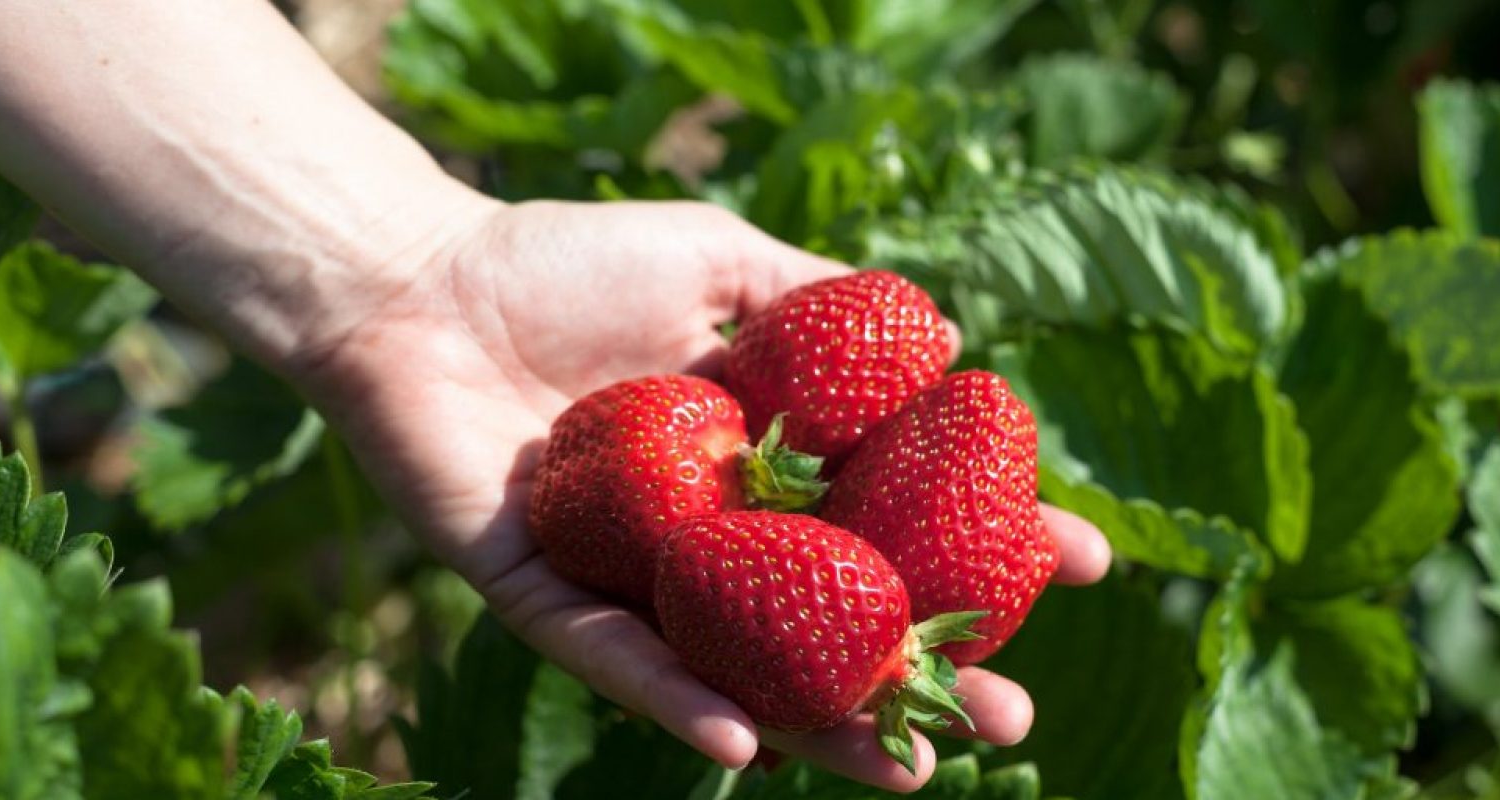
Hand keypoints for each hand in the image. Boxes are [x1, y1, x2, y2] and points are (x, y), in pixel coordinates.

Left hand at [293, 198, 1112, 791]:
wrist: (421, 282)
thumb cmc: (572, 261)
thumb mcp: (722, 261)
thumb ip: (822, 304)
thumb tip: (948, 343)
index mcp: (763, 461)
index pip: (892, 515)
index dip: (984, 543)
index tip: (1077, 564)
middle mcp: (712, 533)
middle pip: (833, 617)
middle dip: (922, 672)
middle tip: (1009, 718)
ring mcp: (633, 577)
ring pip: (738, 668)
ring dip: (820, 724)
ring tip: (905, 773)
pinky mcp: (545, 599)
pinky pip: (615, 660)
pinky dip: (674, 699)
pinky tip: (744, 741)